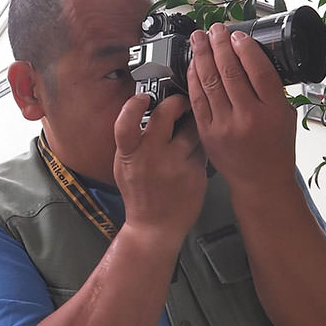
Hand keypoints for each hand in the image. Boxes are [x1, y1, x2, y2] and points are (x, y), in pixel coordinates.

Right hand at [113, 94, 206, 239]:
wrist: (155, 227)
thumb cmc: (139, 195)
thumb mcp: (123, 167)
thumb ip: (131, 141)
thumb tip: (142, 111)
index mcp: (129, 155)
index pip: (125, 122)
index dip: (133, 105)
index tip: (142, 98)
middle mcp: (152, 157)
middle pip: (166, 114)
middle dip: (176, 102)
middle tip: (179, 102)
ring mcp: (176, 164)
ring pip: (192, 128)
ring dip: (193, 123)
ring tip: (190, 126)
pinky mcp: (196, 172)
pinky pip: (202, 147)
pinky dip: (199, 145)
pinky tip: (194, 150)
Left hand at [186, 23, 297, 192]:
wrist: (259, 181)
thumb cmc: (275, 148)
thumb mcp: (285, 115)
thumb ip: (270, 89)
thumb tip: (252, 57)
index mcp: (273, 110)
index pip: (258, 70)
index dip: (245, 48)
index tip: (236, 35)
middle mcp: (248, 117)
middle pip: (230, 72)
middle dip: (219, 45)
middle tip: (214, 29)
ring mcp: (225, 125)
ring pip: (210, 82)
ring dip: (202, 56)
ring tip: (199, 39)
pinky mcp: (208, 132)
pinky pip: (197, 99)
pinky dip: (193, 78)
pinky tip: (192, 64)